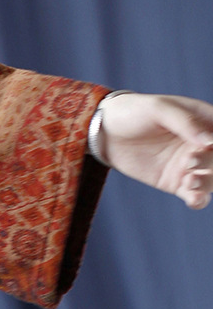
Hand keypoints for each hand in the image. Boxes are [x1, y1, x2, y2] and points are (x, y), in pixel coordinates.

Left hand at [99, 92, 212, 209]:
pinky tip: (192, 199)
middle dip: (212, 163)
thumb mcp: (158, 109)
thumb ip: (186, 122)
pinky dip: (199, 200)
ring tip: (189, 181)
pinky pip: (196, 195)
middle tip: (189, 161)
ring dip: (207, 184)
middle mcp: (203, 144)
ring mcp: (190, 165)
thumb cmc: (134, 112)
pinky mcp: (176, 182)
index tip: (207, 146)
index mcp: (206, 120)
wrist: (105, 132)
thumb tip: (210, 142)